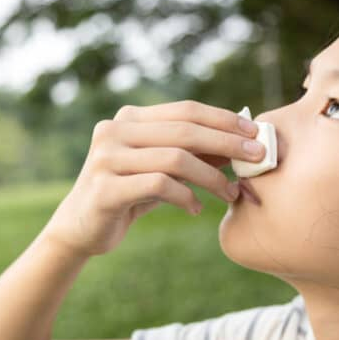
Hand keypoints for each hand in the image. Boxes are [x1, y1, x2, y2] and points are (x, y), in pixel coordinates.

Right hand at [42, 100, 264, 256]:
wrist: (81, 229)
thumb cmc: (129, 195)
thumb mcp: (163, 170)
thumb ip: (192, 153)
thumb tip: (242, 142)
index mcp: (129, 119)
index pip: (185, 110)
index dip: (223, 119)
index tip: (254, 132)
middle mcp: (114, 131)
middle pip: (184, 130)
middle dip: (227, 143)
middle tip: (257, 158)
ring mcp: (106, 158)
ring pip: (175, 158)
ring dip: (212, 176)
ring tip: (230, 193)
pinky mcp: (105, 189)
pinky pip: (159, 186)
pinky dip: (186, 197)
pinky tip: (197, 209)